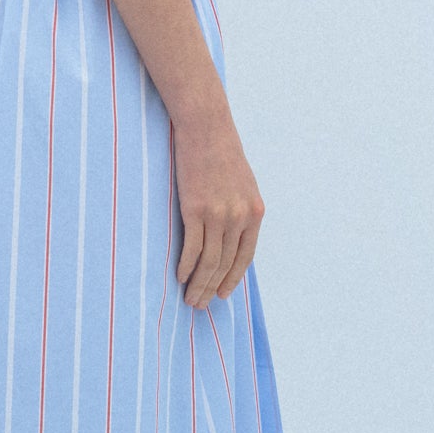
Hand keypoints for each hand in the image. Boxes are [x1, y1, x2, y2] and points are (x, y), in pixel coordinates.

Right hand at [171, 109, 264, 309]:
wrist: (206, 127)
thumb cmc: (221, 152)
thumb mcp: (243, 184)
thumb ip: (240, 210)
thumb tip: (231, 236)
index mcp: (254, 212)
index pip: (244, 257)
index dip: (232, 279)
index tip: (222, 294)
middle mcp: (239, 217)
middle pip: (225, 264)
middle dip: (211, 288)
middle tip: (200, 305)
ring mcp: (218, 214)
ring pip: (209, 261)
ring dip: (198, 284)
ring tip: (189, 298)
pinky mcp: (196, 209)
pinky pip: (192, 247)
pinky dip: (186, 266)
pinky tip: (179, 276)